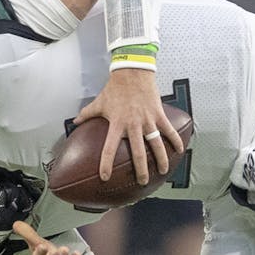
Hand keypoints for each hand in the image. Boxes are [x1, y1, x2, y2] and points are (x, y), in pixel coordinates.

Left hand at [73, 69, 183, 183]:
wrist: (132, 72)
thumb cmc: (115, 88)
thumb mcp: (99, 102)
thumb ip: (87, 114)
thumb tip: (75, 121)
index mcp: (117, 124)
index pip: (109, 148)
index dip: (106, 164)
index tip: (105, 177)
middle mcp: (133, 125)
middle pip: (138, 153)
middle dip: (141, 170)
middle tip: (142, 182)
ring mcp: (147, 120)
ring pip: (156, 144)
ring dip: (161, 160)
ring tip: (163, 172)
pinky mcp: (158, 114)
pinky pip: (168, 130)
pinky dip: (175, 140)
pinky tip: (179, 151)